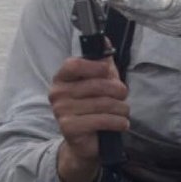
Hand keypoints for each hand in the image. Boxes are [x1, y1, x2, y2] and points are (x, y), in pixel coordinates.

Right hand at [50, 57, 128, 181]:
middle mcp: (57, 93)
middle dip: (119, 91)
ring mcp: (61, 110)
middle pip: (98, 84)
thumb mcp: (99, 81)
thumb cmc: (93, 108)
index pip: (75, 64)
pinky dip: (119, 122)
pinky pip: (103, 119)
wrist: (86, 142)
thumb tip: (103, 39)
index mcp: (62, 78)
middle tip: (122, 97)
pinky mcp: (69, 127)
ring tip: (122, 113)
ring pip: (105, 103)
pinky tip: (121, 124)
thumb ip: (102, 61)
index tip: (108, 71)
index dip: (96, 66)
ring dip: (122, 109)